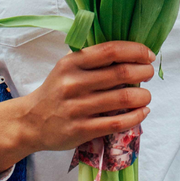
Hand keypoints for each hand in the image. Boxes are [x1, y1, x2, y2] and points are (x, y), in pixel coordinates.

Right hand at [0, 42, 154, 177]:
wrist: (30, 122)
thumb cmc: (58, 89)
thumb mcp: (69, 67)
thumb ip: (95, 59)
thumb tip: (134, 53)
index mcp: (72, 62)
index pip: (111, 50)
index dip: (135, 50)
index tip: (149, 54)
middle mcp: (74, 83)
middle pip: (121, 73)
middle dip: (143, 72)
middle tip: (149, 73)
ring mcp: (77, 108)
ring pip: (123, 98)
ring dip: (143, 96)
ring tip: (147, 95)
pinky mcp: (80, 130)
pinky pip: (116, 123)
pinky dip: (136, 117)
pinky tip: (142, 112)